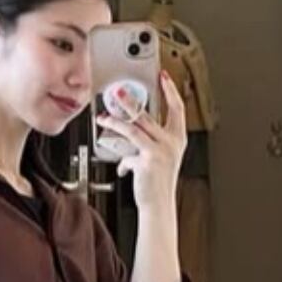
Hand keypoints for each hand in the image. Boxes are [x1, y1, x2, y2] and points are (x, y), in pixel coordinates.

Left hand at [95, 69, 186, 208]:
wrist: (158, 205)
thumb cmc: (158, 183)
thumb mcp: (160, 157)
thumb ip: (149, 142)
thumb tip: (131, 132)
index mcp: (178, 139)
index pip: (177, 108)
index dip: (170, 90)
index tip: (164, 76)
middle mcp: (171, 143)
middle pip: (148, 115)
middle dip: (131, 101)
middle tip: (119, 91)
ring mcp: (159, 151)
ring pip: (133, 129)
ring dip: (115, 122)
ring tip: (103, 117)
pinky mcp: (147, 161)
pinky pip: (127, 153)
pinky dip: (123, 161)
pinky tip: (123, 168)